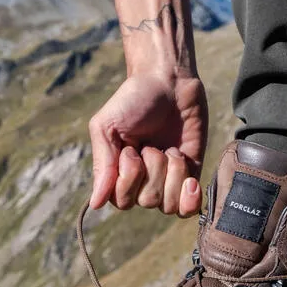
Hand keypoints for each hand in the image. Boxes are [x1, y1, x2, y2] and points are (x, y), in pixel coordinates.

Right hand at [88, 72, 206, 215]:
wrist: (168, 80)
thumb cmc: (132, 100)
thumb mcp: (107, 127)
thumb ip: (103, 164)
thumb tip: (95, 204)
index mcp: (118, 172)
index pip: (121, 201)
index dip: (128, 179)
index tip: (130, 150)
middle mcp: (142, 181)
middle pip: (147, 201)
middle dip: (152, 169)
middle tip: (151, 144)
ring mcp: (168, 180)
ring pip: (169, 204)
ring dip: (172, 174)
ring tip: (171, 149)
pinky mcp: (192, 174)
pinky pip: (190, 206)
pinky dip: (190, 198)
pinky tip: (190, 181)